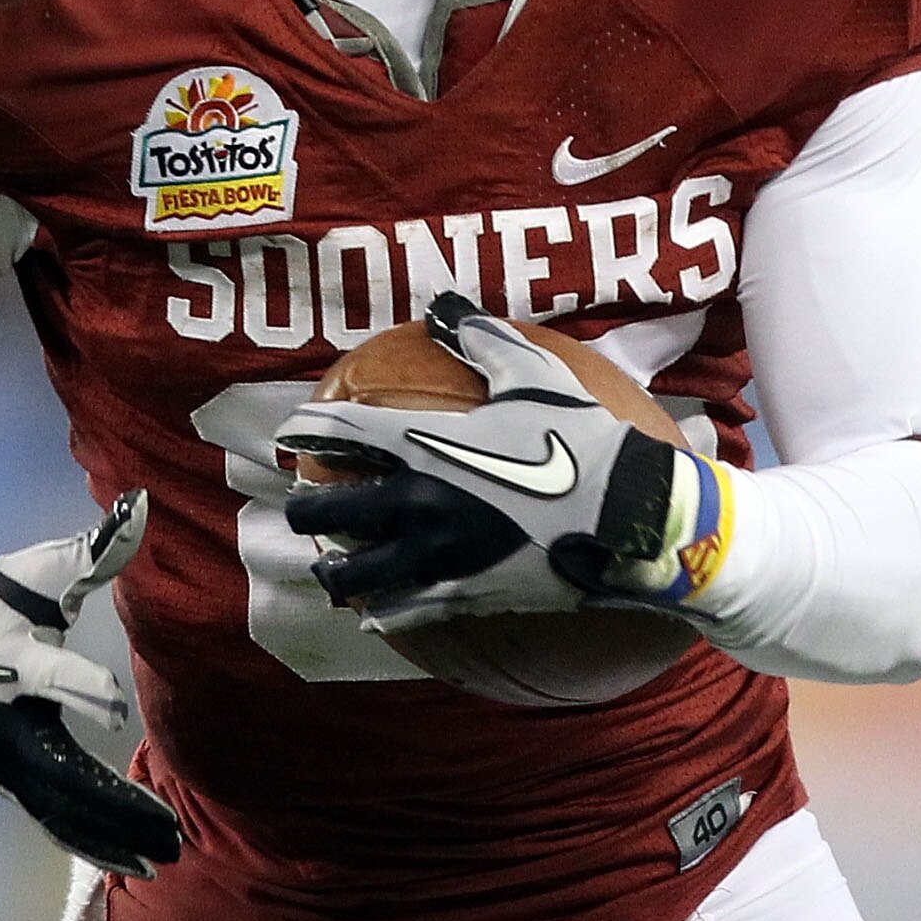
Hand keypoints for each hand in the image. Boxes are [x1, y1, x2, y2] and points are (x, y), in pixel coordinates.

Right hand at [0, 493, 180, 878]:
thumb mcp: (40, 569)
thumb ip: (94, 550)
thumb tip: (143, 507)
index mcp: (12, 661)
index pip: (49, 674)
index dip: (80, 686)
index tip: (115, 702)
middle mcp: (2, 722)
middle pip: (60, 772)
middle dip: (116, 805)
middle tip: (172, 832)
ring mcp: (0, 759)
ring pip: (58, 809)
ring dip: (110, 836)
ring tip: (166, 858)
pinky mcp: (8, 779)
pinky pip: (53, 818)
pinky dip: (90, 842)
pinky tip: (132, 864)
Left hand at [277, 296, 731, 634]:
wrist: (627, 516)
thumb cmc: (581, 438)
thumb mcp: (532, 375)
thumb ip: (479, 338)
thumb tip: (443, 306)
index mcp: (422, 442)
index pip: (337, 432)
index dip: (306, 430)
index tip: (293, 433)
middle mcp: (413, 501)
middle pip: (325, 510)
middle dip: (305, 505)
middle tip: (305, 501)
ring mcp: (432, 555)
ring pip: (351, 573)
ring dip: (333, 567)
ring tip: (330, 564)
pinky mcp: (459, 596)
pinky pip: (400, 612)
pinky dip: (379, 613)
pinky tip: (371, 614)